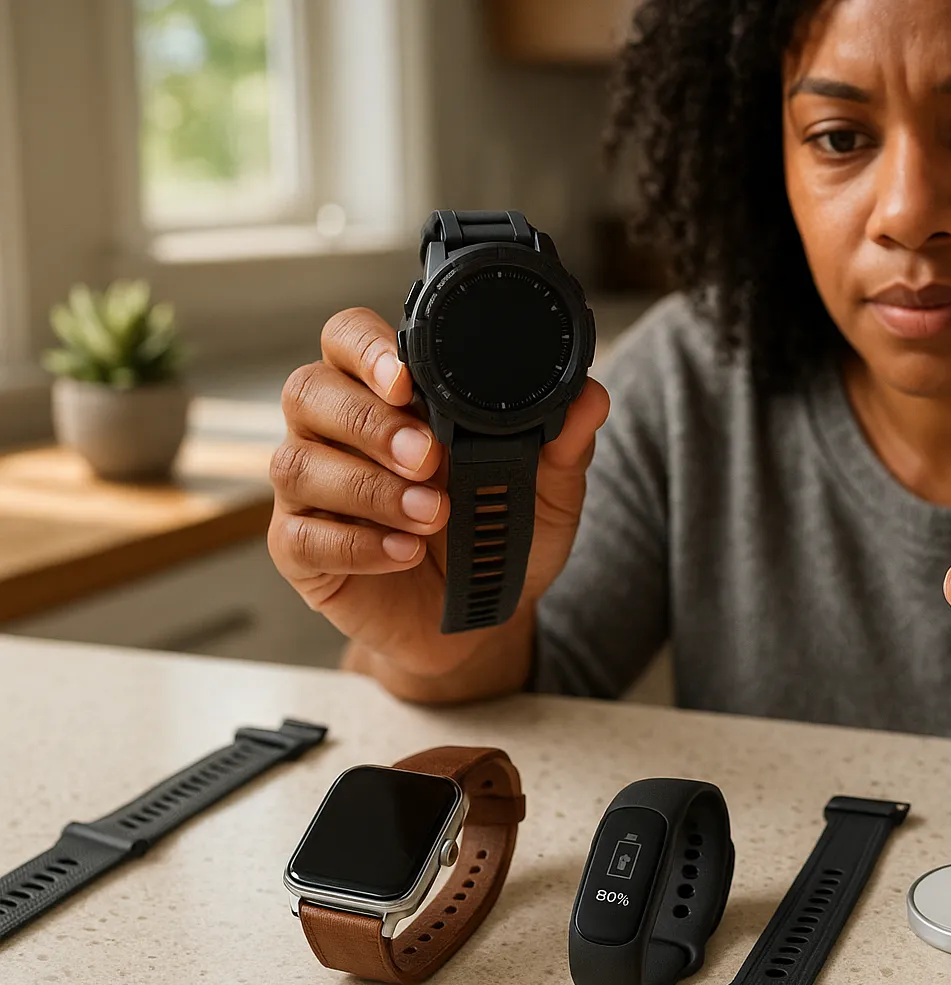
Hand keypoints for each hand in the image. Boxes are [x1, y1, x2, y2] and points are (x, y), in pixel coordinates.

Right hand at [268, 308, 608, 687]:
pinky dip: (358, 543)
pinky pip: (302, 536)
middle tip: (427, 456)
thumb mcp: (547, 491)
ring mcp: (312, 489)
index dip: (368, 349)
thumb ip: (564, 443)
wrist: (482, 615)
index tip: (405, 378)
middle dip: (368, 421)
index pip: (350, 340)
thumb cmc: (498, 533)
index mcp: (388, 395)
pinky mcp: (301, 550)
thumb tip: (591, 399)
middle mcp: (337, 431)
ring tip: (432, 514)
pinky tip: (405, 552)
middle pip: (309, 391)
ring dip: (369, 487)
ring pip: (297, 462)